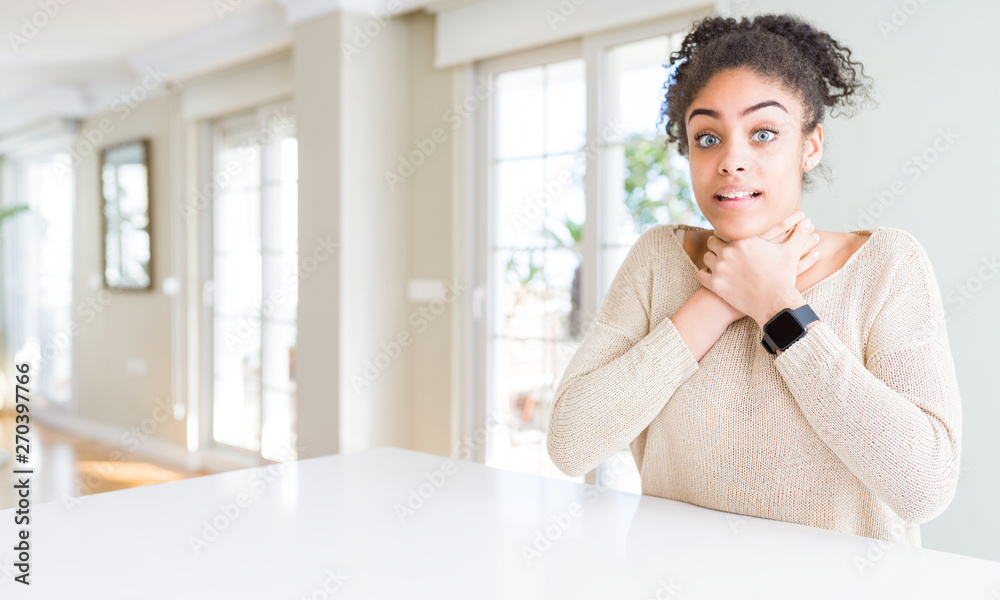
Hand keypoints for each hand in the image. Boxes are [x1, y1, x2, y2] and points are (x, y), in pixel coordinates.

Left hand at [696, 211, 821, 326]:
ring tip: (717, 263)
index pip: (725, 230)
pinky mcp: (715, 284)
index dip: (726, 234)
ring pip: (706, 257)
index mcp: (744, 239)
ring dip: (711, 260)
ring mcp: (720, 267)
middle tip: (721, 251)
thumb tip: (808, 222)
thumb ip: (798, 234)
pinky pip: (701, 274)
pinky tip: (710, 276)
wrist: (776, 302)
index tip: (728, 239)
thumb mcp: (791, 253)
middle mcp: (729, 251)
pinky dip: (704, 275)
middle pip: (712, 242)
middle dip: (717, 246)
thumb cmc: (783, 277)